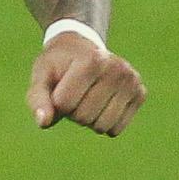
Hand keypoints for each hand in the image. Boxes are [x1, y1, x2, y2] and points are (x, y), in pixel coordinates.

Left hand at [30, 27, 144, 135]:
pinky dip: (104, 124)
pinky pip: (116, 129)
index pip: (64, 104)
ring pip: (102, 127)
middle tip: (76, 92)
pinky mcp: (140, 94)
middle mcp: (117, 68)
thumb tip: (44, 123)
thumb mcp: (41, 78)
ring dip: (89, 120)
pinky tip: (103, 103)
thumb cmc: (58, 66)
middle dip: (73, 112)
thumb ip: (38, 100)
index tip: (61, 86)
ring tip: (88, 97)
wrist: (81, 50)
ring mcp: (132, 81)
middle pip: (84, 117)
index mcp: (93, 60)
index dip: (56, 103)